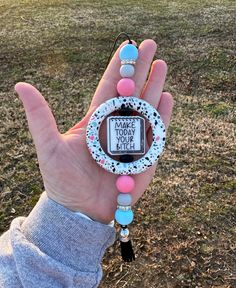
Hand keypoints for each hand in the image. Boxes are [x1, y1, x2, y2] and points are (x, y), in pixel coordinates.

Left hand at [15, 39, 173, 223]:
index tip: (128, 45)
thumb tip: (21, 85)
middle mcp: (114, 127)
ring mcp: (130, 141)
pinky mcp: (143, 158)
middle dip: (141, 69)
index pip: (108, 87)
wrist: (80, 210)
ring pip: (145, 109)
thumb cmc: (62, 182)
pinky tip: (167, 98)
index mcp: (94, 121)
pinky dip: (162, 116)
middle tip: (151, 46)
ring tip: (161, 65)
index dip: (118, 66)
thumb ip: (39, 118)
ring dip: (154, 87)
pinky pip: (155, 134)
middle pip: (130, 93)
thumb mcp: (48, 147)